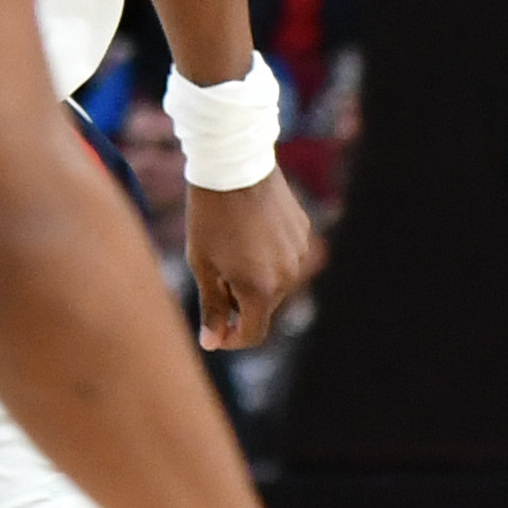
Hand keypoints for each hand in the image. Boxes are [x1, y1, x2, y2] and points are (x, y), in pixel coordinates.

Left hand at [187, 172, 321, 350]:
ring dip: (256, 278)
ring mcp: (300, 253)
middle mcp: (288, 276)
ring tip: (231, 249)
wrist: (234, 165)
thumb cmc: (210, 217)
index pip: (253, 334)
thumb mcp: (203, 266)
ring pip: (276, 282)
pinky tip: (249, 232)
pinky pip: (285, 257)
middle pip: (264, 306)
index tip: (215, 332)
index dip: (232, 339)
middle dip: (241, 302)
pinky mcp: (304, 232)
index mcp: (262, 289)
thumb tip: (212, 343)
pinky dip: (268, 256)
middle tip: (215, 276)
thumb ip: (212, 308)